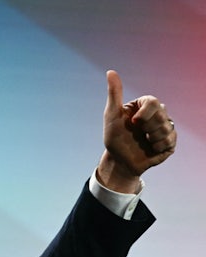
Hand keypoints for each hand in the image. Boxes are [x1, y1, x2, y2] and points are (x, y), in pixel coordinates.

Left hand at [98, 70, 176, 192]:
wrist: (119, 160)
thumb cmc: (114, 137)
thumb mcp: (111, 115)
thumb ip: (114, 93)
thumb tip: (110, 72)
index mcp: (145, 106)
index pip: (154, 102)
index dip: (145, 114)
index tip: (133, 122)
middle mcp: (157, 114)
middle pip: (161, 115)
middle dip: (146, 128)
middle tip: (138, 133)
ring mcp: (165, 128)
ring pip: (166, 129)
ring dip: (151, 138)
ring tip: (143, 141)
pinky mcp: (170, 142)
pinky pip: (170, 141)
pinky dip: (157, 146)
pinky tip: (150, 148)